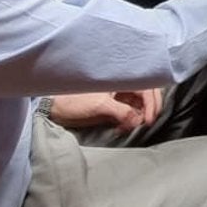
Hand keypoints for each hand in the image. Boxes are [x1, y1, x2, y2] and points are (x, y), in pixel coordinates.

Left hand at [50, 89, 164, 132]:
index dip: (151, 103)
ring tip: (131, 127)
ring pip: (139, 104)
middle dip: (148, 110)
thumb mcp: (100, 105)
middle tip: (145, 124)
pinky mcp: (114, 106)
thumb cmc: (74, 100)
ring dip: (139, 117)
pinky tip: (123, 128)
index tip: (148, 119)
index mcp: (121, 77)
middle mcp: (123, 84)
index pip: (146, 87)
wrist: (55, 107)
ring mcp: (119, 95)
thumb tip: (138, 121)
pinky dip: (130, 121)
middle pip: (147, 95)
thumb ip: (122, 112)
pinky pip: (130, 112)